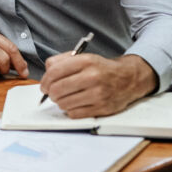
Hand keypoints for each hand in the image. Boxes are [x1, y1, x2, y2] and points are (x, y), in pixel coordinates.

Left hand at [40, 53, 157, 117]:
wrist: (128, 78)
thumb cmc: (101, 68)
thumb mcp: (83, 57)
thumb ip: (61, 61)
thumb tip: (46, 74)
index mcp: (86, 61)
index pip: (54, 72)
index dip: (44, 81)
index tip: (44, 85)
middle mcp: (93, 77)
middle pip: (57, 89)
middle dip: (50, 93)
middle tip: (52, 93)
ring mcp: (98, 94)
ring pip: (64, 103)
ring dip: (60, 102)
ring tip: (65, 98)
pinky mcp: (102, 108)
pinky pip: (74, 114)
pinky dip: (70, 110)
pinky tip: (75, 104)